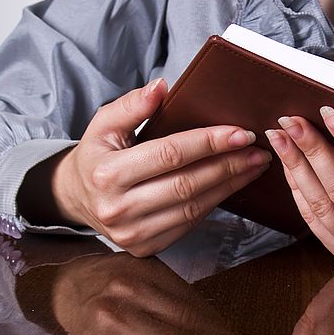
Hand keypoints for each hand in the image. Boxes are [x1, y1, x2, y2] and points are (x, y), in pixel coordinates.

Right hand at [23, 78, 270, 255]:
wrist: (76, 198)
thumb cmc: (97, 155)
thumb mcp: (103, 124)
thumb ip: (132, 105)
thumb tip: (162, 86)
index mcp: (108, 173)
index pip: (170, 154)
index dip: (209, 143)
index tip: (240, 132)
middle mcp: (118, 208)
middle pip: (187, 184)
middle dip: (228, 165)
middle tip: (257, 150)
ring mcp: (133, 234)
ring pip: (194, 208)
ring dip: (229, 186)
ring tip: (253, 166)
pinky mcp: (146, 248)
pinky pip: (190, 224)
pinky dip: (215, 203)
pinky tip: (231, 185)